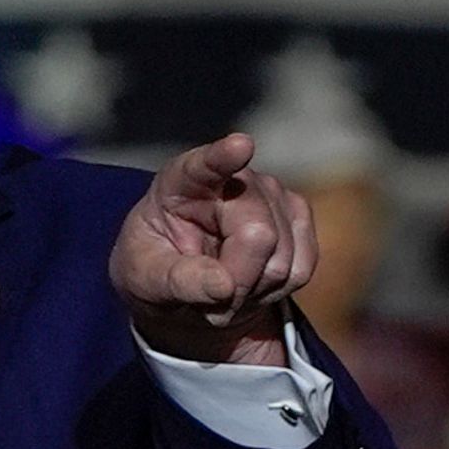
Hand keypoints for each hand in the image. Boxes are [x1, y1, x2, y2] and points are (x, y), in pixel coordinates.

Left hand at [111, 134, 314, 366]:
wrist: (184, 285)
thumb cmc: (155, 271)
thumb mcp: (146, 280)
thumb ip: (178, 281)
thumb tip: (224, 285)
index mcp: (180, 182)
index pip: (204, 166)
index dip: (223, 156)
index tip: (240, 146)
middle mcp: (234, 178)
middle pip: (258, 235)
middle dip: (238, 282)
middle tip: (209, 302)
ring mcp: (271, 194)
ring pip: (283, 260)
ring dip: (253, 292)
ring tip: (224, 290)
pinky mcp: (296, 217)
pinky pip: (302, 269)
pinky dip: (275, 292)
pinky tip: (250, 286)